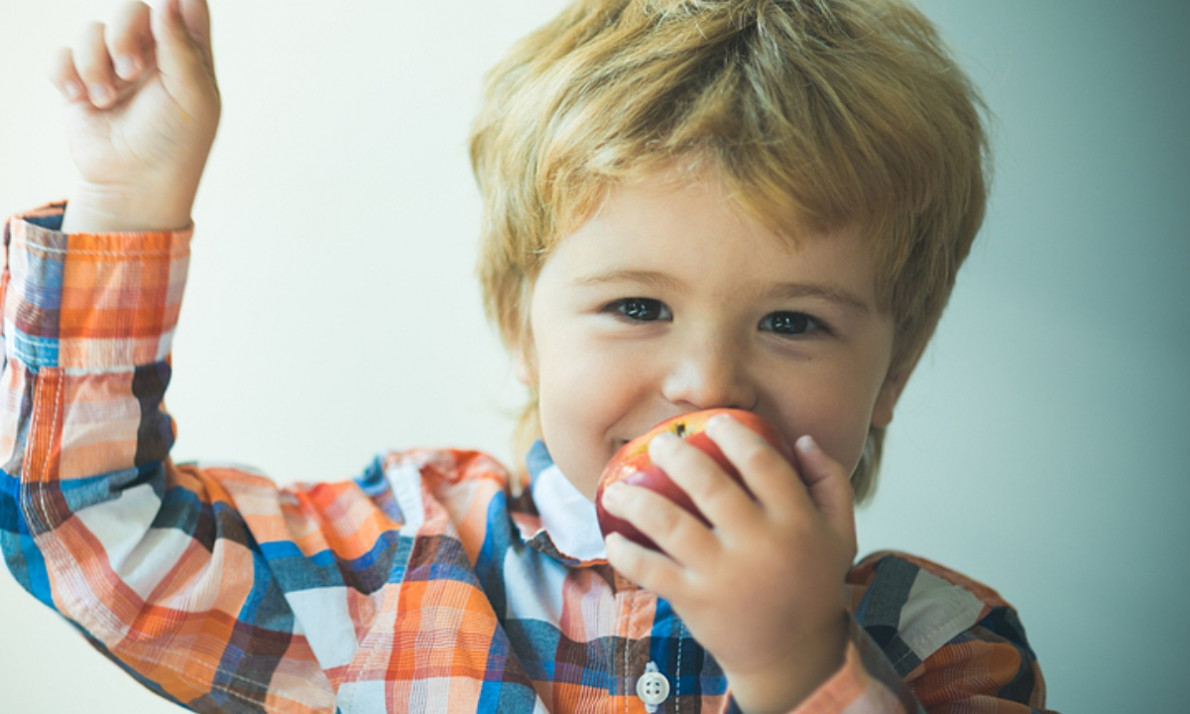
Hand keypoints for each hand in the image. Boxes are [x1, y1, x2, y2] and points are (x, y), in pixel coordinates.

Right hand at [51, 0, 219, 231]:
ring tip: (107, 100)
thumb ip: (181, 45)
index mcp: (187, 56)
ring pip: (92, 31)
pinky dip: (67, 72)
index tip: (165, 7)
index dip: (173, 2)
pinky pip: (61, 55)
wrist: (133, 184)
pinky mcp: (80, 83)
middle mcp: (151, 56)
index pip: (185, 6)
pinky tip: (81, 98)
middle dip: (124, 33)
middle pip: (132, 9)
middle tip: (131, 71)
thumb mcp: (192, 94)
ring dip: (95, 63)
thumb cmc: (174, 143)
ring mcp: (113, 68)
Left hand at [601, 415, 857, 712]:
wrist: (793, 656)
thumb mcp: (840, 533)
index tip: (714, 421)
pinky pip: (651, 571)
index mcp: (796, 521)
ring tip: (618, 486)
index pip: (762, 463)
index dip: (735, 435)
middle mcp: (759, 544)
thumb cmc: (811, 583)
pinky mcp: (696, 601)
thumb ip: (830, 481)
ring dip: (637, 499)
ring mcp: (724, 574)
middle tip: (661, 442)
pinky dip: (627, 553)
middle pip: (709, 484)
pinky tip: (613, 537)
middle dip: (677, 455)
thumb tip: (801, 438)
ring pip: (670, 524)